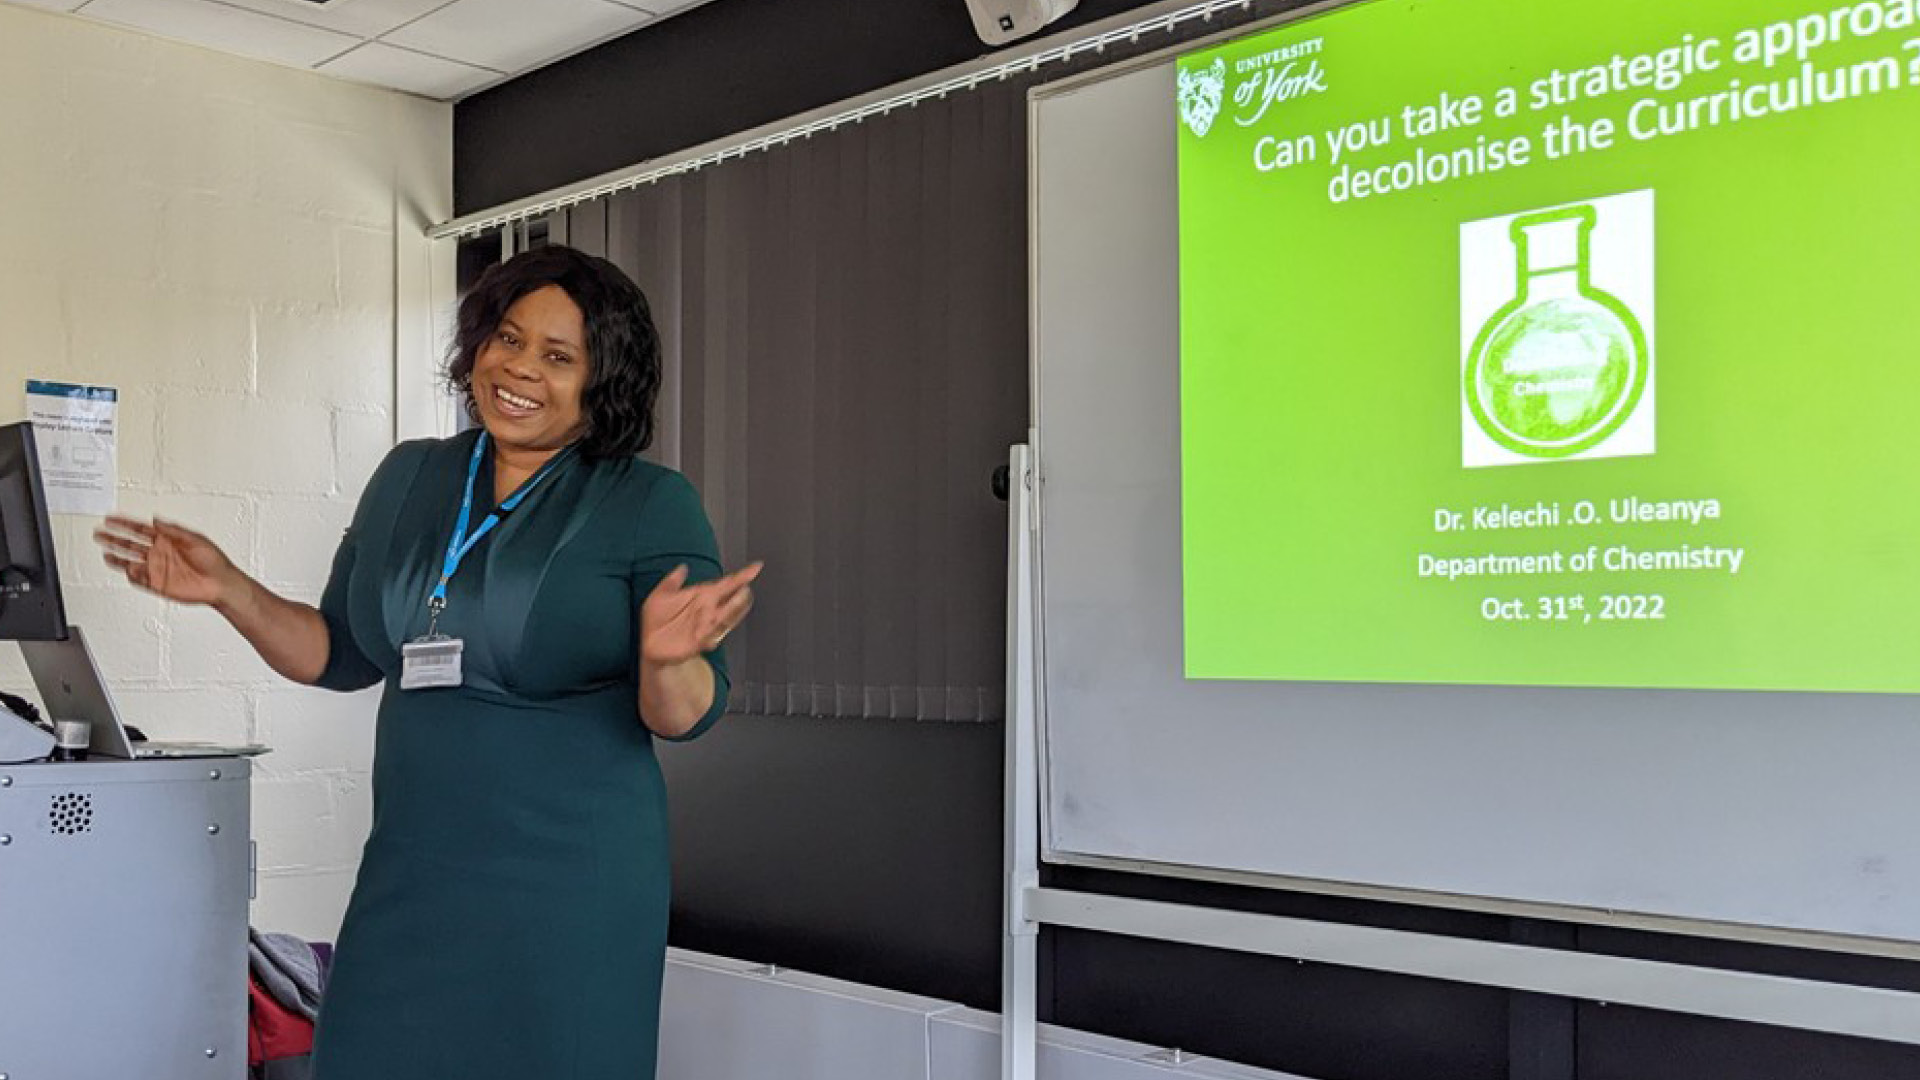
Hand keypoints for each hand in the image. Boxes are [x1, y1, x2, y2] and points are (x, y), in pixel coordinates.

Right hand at [94, 516, 242, 607]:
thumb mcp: (195, 539)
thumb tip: (156, 520)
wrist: (220, 584)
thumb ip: (174, 530)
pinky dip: (132, 575)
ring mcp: (157, 569)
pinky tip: (126, 571)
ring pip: (130, 561)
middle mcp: (159, 553)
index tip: (111, 518)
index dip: (124, 523)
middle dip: (113, 538)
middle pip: (129, 544)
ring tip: (105, 552)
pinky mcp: (158, 584)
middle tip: (99, 533)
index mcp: (167, 540)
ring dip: (117, 557)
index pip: (140, 529)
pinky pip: (139, 580)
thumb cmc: (214, 561)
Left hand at [641, 562, 762, 665]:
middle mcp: (708, 611)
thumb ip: (672, 581)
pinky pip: (711, 636)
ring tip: (740, 599)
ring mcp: (706, 626)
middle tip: (746, 587)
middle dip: (739, 594)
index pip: (726, 584)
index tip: (755, 568)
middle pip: (730, 600)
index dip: (741, 576)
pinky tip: (716, 626)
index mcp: (702, 596)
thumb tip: (683, 567)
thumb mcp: (660, 596)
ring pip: (725, 617)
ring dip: (733, 609)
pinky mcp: (700, 642)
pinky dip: (713, 632)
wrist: (651, 645)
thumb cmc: (657, 620)